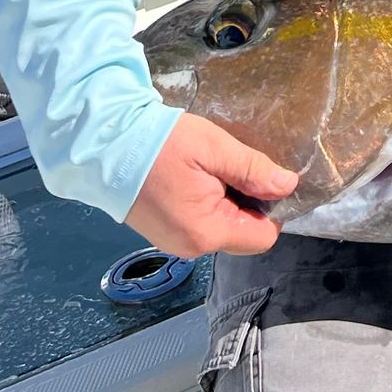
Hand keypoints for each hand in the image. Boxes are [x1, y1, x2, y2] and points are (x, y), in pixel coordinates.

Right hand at [126, 113, 301, 257]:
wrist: (103, 144)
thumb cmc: (160, 144)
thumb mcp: (214, 149)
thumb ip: (253, 170)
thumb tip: (288, 186)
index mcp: (206, 232)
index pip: (263, 237)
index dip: (273, 209)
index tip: (265, 178)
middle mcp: (190, 247)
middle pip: (242, 234)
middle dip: (248, 203)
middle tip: (235, 167)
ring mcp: (172, 242)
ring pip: (220, 228)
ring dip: (227, 202)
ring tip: (213, 169)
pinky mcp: (161, 232)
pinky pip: (199, 224)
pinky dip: (207, 203)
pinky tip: (196, 177)